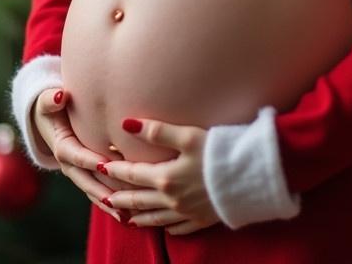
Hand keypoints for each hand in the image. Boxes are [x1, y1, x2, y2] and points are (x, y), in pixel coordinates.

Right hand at [31, 88, 130, 224]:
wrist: (49, 122)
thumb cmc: (52, 108)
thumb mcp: (47, 102)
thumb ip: (51, 100)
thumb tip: (59, 96)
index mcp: (62, 147)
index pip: (77, 155)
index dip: (90, 160)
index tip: (106, 164)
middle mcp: (69, 165)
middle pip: (86, 180)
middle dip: (103, 190)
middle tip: (121, 198)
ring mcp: (78, 174)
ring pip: (94, 191)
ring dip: (109, 203)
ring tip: (127, 214)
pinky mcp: (86, 177)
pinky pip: (98, 193)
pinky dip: (111, 204)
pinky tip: (127, 215)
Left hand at [100, 118, 220, 234]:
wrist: (250, 176)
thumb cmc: (219, 151)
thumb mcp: (187, 136)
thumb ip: (157, 131)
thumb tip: (126, 124)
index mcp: (166, 177)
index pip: (133, 174)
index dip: (116, 169)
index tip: (101, 166)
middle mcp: (172, 199)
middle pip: (139, 200)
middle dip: (121, 199)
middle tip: (105, 198)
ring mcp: (187, 212)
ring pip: (155, 218)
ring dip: (139, 217)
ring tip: (127, 218)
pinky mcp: (203, 219)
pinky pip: (179, 228)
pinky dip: (167, 228)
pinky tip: (164, 227)